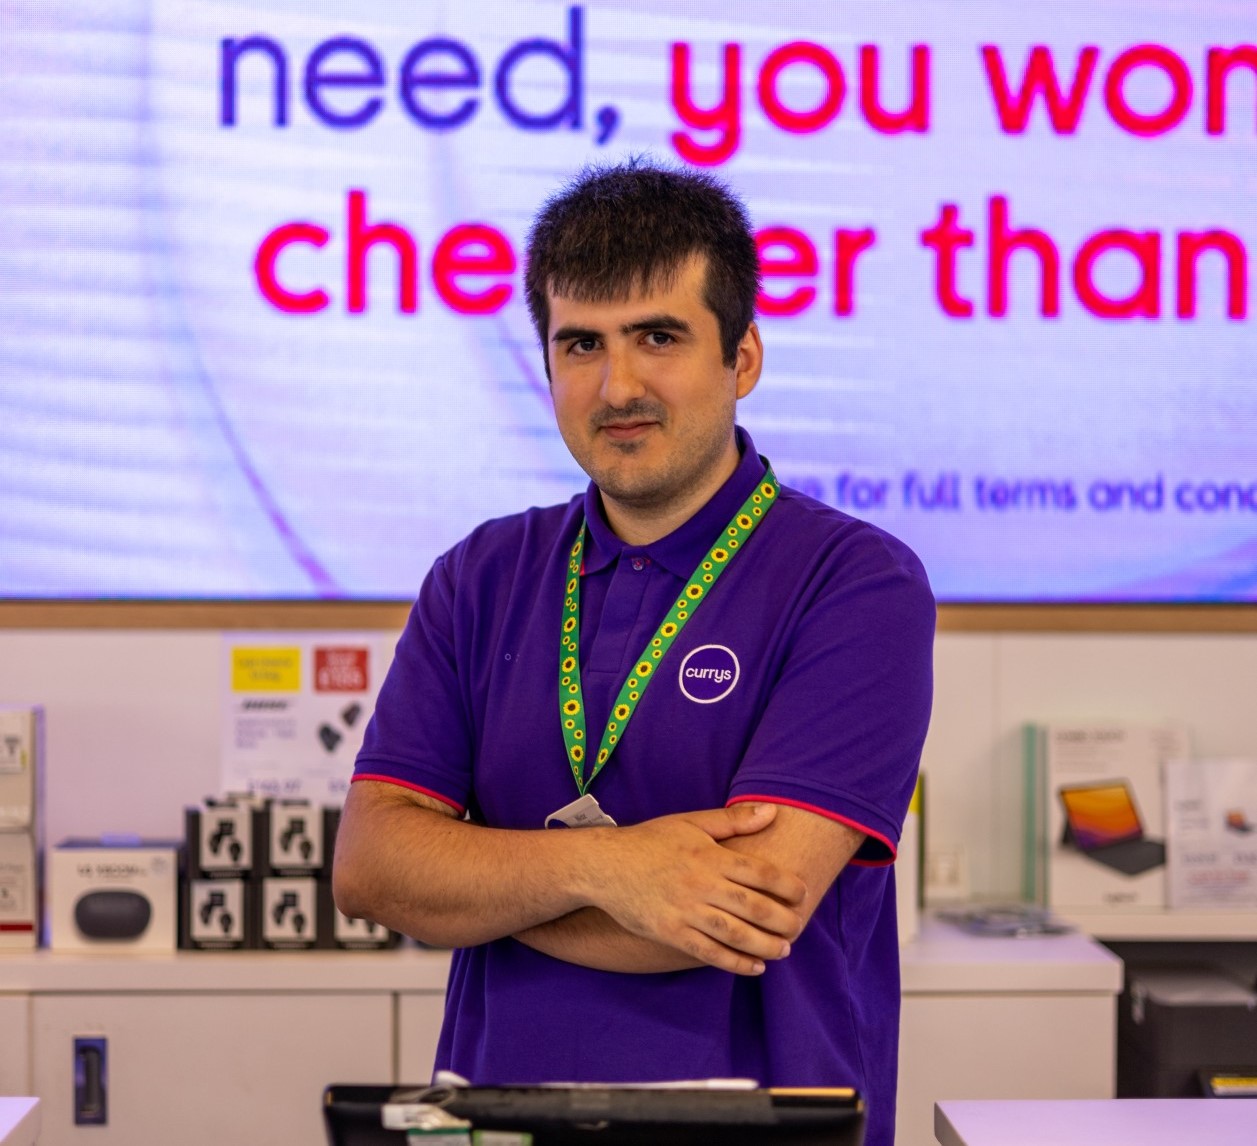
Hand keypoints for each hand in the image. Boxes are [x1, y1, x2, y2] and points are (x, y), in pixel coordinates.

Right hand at [586, 803, 806, 974]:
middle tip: (798, 927)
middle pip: (755, 907)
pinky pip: (709, 953)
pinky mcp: (671, 933)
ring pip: (736, 934)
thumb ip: (732, 820)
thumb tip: (772, 811)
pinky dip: (735, 963)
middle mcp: (702, 884)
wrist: (604, 865)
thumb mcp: (690, 822)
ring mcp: (686, 911)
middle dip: (783, 921)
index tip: (803, 894)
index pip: (762, 873)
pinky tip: (754, 967)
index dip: (788, 886)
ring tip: (782, 950)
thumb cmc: (649, 841)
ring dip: (765, 946)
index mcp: (710, 855)